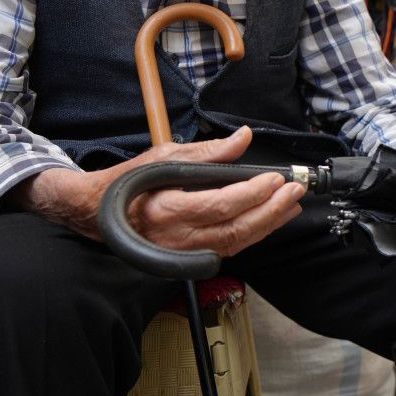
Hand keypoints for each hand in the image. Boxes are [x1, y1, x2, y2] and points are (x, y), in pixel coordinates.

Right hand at [6, 127, 304, 256]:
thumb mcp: (165, 156)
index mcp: (169, 208)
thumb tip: (242, 138)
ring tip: (292, 205)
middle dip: (272, 211)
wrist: (100, 215)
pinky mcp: (190, 256)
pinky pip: (229, 248)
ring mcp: (185, 251)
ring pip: (236, 243)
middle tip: (295, 191)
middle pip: (236, 229)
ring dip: (269, 224)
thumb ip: (208, 151)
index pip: (222, 204)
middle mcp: (178, 236)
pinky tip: (271, 219)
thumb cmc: (130, 183)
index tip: (276, 178)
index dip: (254, 193)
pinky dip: (254, 234)